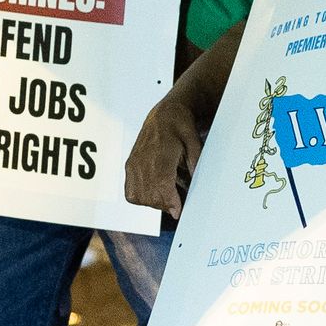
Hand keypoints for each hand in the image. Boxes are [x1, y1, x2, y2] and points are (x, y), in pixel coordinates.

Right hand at [127, 85, 204, 215]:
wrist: (164, 114)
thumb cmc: (180, 126)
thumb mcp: (194, 142)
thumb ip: (195, 163)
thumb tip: (195, 184)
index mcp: (160, 153)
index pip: (161, 184)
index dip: (170, 202)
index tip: (179, 212)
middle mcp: (142, 160)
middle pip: (150, 194)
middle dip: (165, 205)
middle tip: (178, 205)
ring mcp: (133, 163)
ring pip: (139, 196)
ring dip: (154, 203)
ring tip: (168, 198)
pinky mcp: (129, 166)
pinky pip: (130, 192)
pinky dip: (141, 198)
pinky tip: (154, 193)